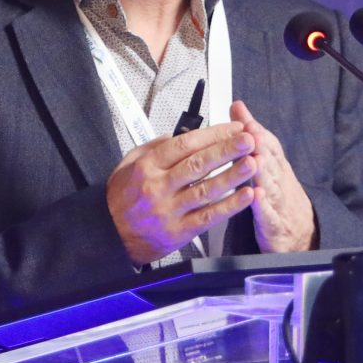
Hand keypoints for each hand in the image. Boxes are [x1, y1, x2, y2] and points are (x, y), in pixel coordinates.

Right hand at [107, 120, 257, 264]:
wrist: (109, 235)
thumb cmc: (122, 199)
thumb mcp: (129, 164)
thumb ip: (155, 147)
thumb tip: (181, 133)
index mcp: (147, 166)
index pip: (184, 145)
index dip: (212, 134)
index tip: (232, 128)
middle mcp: (159, 187)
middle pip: (198, 164)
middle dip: (227, 149)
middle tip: (249, 139)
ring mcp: (169, 210)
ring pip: (206, 189)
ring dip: (233, 175)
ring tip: (253, 163)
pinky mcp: (179, 231)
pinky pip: (208, 216)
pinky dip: (229, 206)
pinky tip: (245, 195)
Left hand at [231, 101, 316, 252]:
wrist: (305, 238)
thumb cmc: (281, 199)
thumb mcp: (269, 165)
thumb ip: (253, 137)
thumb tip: (239, 108)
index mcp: (277, 169)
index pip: (270, 146)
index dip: (258, 132)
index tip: (246, 119)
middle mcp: (280, 182)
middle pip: (271, 162)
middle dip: (261, 145)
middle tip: (251, 132)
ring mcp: (279, 204)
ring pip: (271, 185)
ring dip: (263, 172)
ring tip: (254, 160)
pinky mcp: (275, 226)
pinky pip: (269, 215)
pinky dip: (264, 206)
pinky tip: (257, 197)